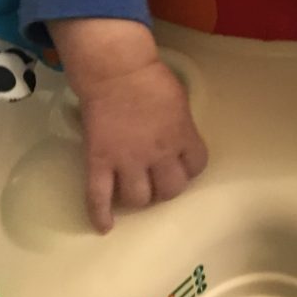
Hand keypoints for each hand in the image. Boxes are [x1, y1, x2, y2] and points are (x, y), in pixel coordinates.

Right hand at [78, 58, 207, 232]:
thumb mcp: (179, 99)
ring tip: (134, 189)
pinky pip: (98, 198)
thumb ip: (181, 124)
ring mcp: (127, 160)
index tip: (181, 165)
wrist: (115, 70)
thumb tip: (178, 139)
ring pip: (138, 199)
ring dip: (139, 197)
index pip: (197, 166)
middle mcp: (159, 153)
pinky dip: (100, 216)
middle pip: (170, 190)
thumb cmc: (149, 76)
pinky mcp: (100, 162)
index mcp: (182, 134)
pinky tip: (105, 226)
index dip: (190, 168)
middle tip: (157, 179)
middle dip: (166, 188)